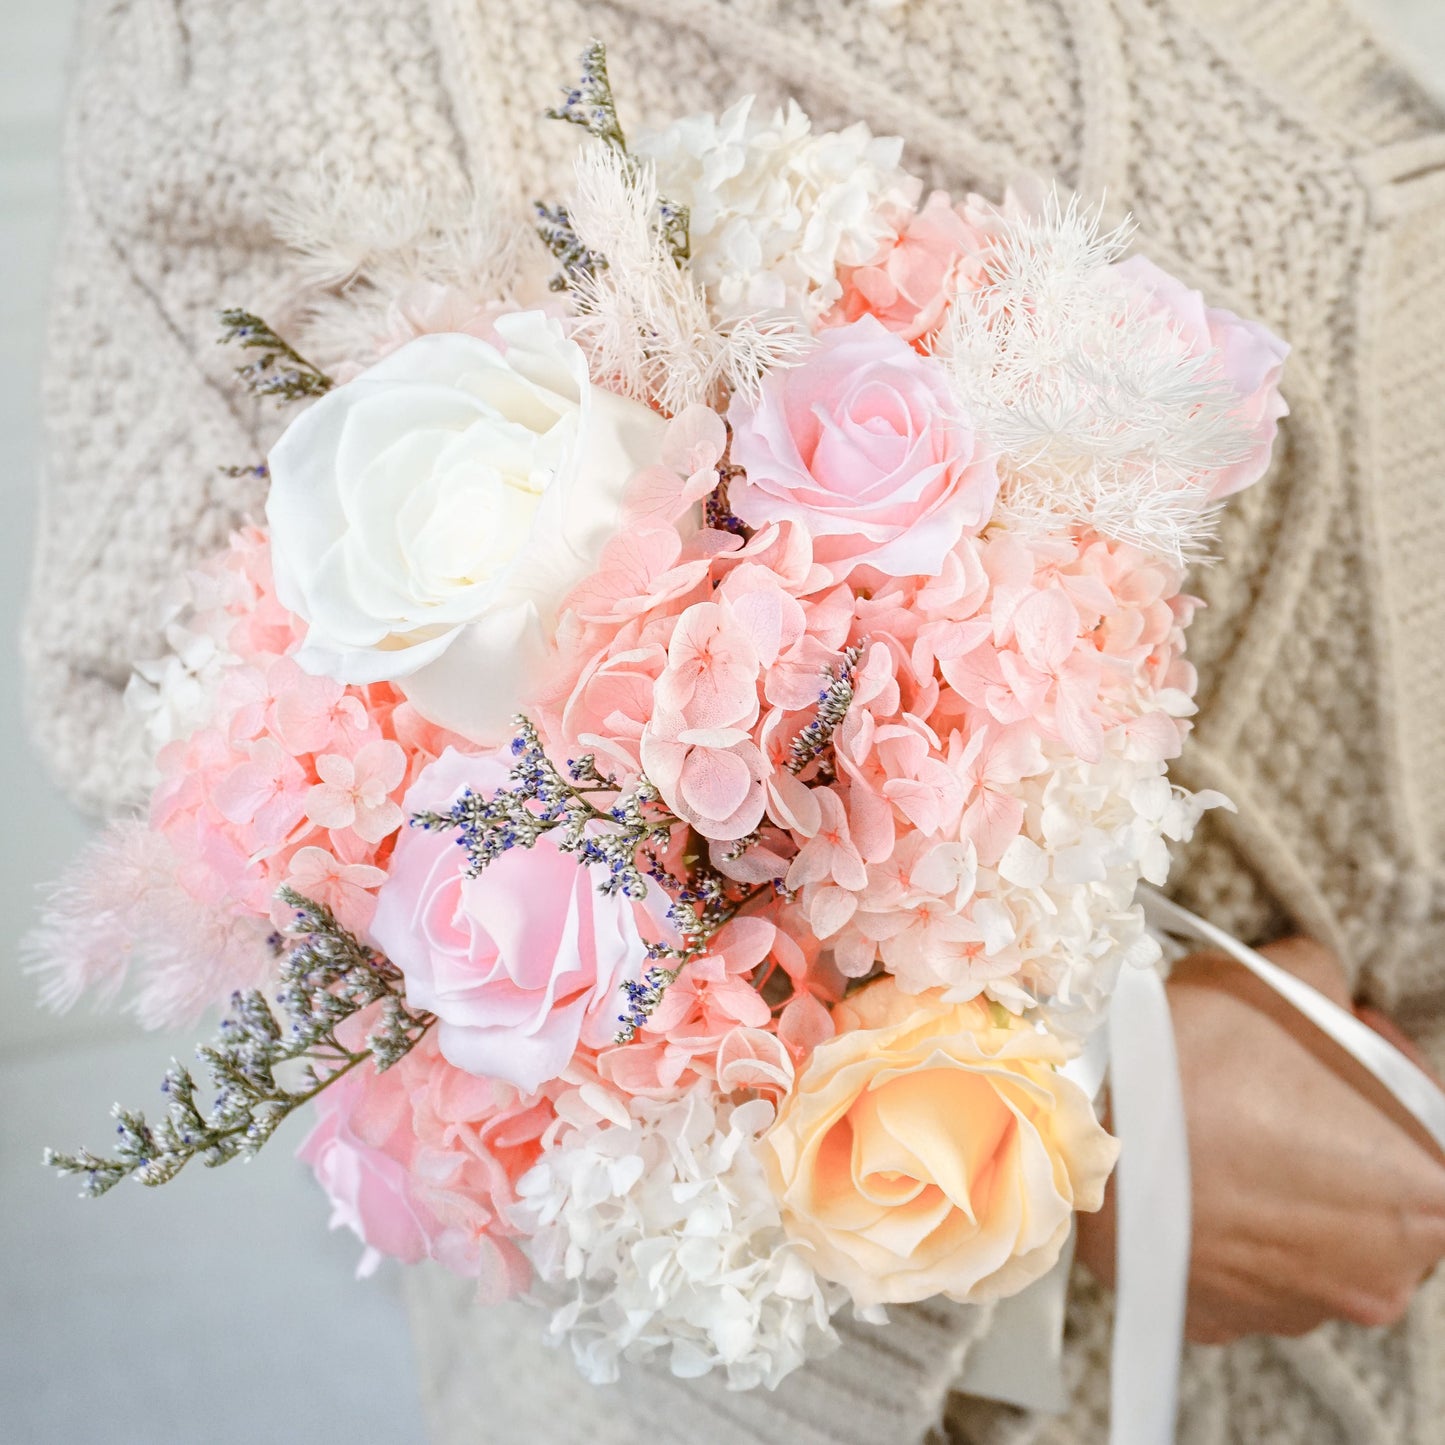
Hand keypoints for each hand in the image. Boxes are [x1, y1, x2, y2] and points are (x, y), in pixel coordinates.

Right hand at [1075, 937, 1444, 1343]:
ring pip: (1305, 1235)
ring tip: (1215, 1123)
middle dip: (1333, 1134)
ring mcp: (1295, 1307)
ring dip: (1276, 1183)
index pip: (1433, 1125)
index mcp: (1425, 1189)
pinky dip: (1222, 1225)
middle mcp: (1378, 1272)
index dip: (1385, 1074)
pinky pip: (1237, 1267)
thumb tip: (1324, 992)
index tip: (1338, 1043)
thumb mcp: (1278, 980)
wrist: (1075, 1122)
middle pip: (1377, 1192)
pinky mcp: (1219, 1319)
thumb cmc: (1189, 1061)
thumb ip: (1328, 988)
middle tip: (1272, 1081)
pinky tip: (1188, 1170)